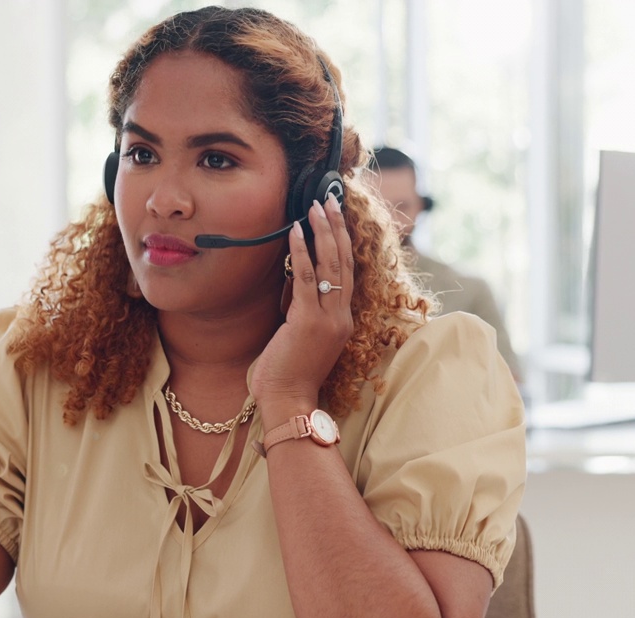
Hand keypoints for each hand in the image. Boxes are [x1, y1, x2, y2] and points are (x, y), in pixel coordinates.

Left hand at [250, 196, 354, 420]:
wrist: (288, 401)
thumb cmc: (289, 375)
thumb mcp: (303, 338)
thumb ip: (305, 312)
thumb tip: (295, 283)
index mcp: (342, 321)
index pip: (346, 273)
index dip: (342, 242)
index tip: (335, 217)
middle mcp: (341, 317)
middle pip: (343, 262)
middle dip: (336, 228)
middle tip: (328, 199)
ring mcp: (327, 319)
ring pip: (330, 266)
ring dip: (322, 232)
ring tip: (314, 206)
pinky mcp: (307, 321)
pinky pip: (306, 279)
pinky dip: (301, 252)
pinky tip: (295, 232)